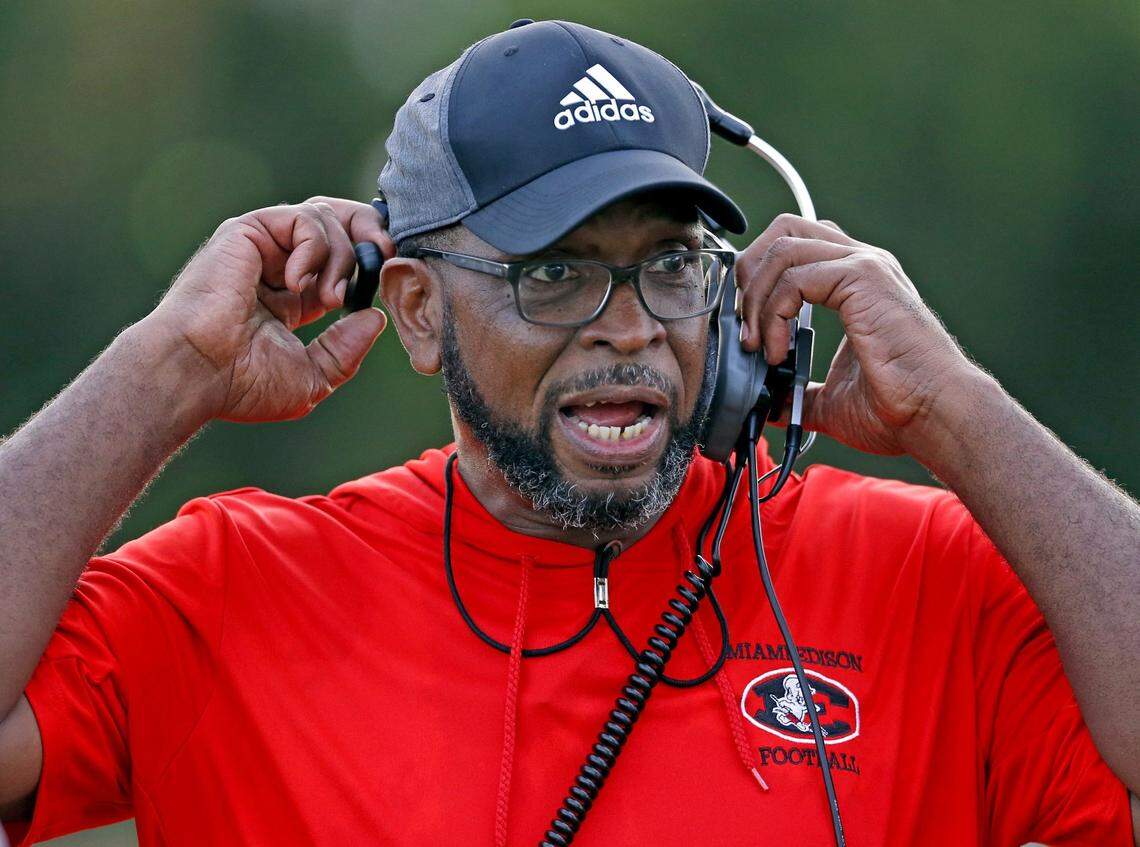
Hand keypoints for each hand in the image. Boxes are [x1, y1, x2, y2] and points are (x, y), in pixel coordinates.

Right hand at [147, 197, 393, 422]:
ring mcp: (264, 247)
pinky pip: (305, 219)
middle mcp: (278, 267)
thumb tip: (373, 317)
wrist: (196, 371)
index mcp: (293, 298)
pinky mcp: (249, 231)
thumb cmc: (242, 384)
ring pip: (327, 218)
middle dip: (370, 232)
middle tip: (384, 254)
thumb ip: (345, 350)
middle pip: (337, 222)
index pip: (342, 261)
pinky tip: (297, 284)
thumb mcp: (312, 378)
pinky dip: (316, 248)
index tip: (389, 273)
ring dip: (344, 258)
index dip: (371, 260)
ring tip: (330, 298)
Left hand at [734, 214, 977, 455]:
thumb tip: (771, 403)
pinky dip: (773, 313)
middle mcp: (861, 263)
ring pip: (783, 247)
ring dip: (756, 297)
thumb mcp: (831, 399)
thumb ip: (799, 392)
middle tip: (745, 322)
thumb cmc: (900, 407)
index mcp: (856, 282)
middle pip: (784, 229)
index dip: (759, 277)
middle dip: (750, 271)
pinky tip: (779, 351)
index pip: (795, 247)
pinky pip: (795, 277)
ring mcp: (864, 265)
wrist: (936, 414)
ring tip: (758, 344)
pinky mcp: (863, 277)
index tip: (749, 328)